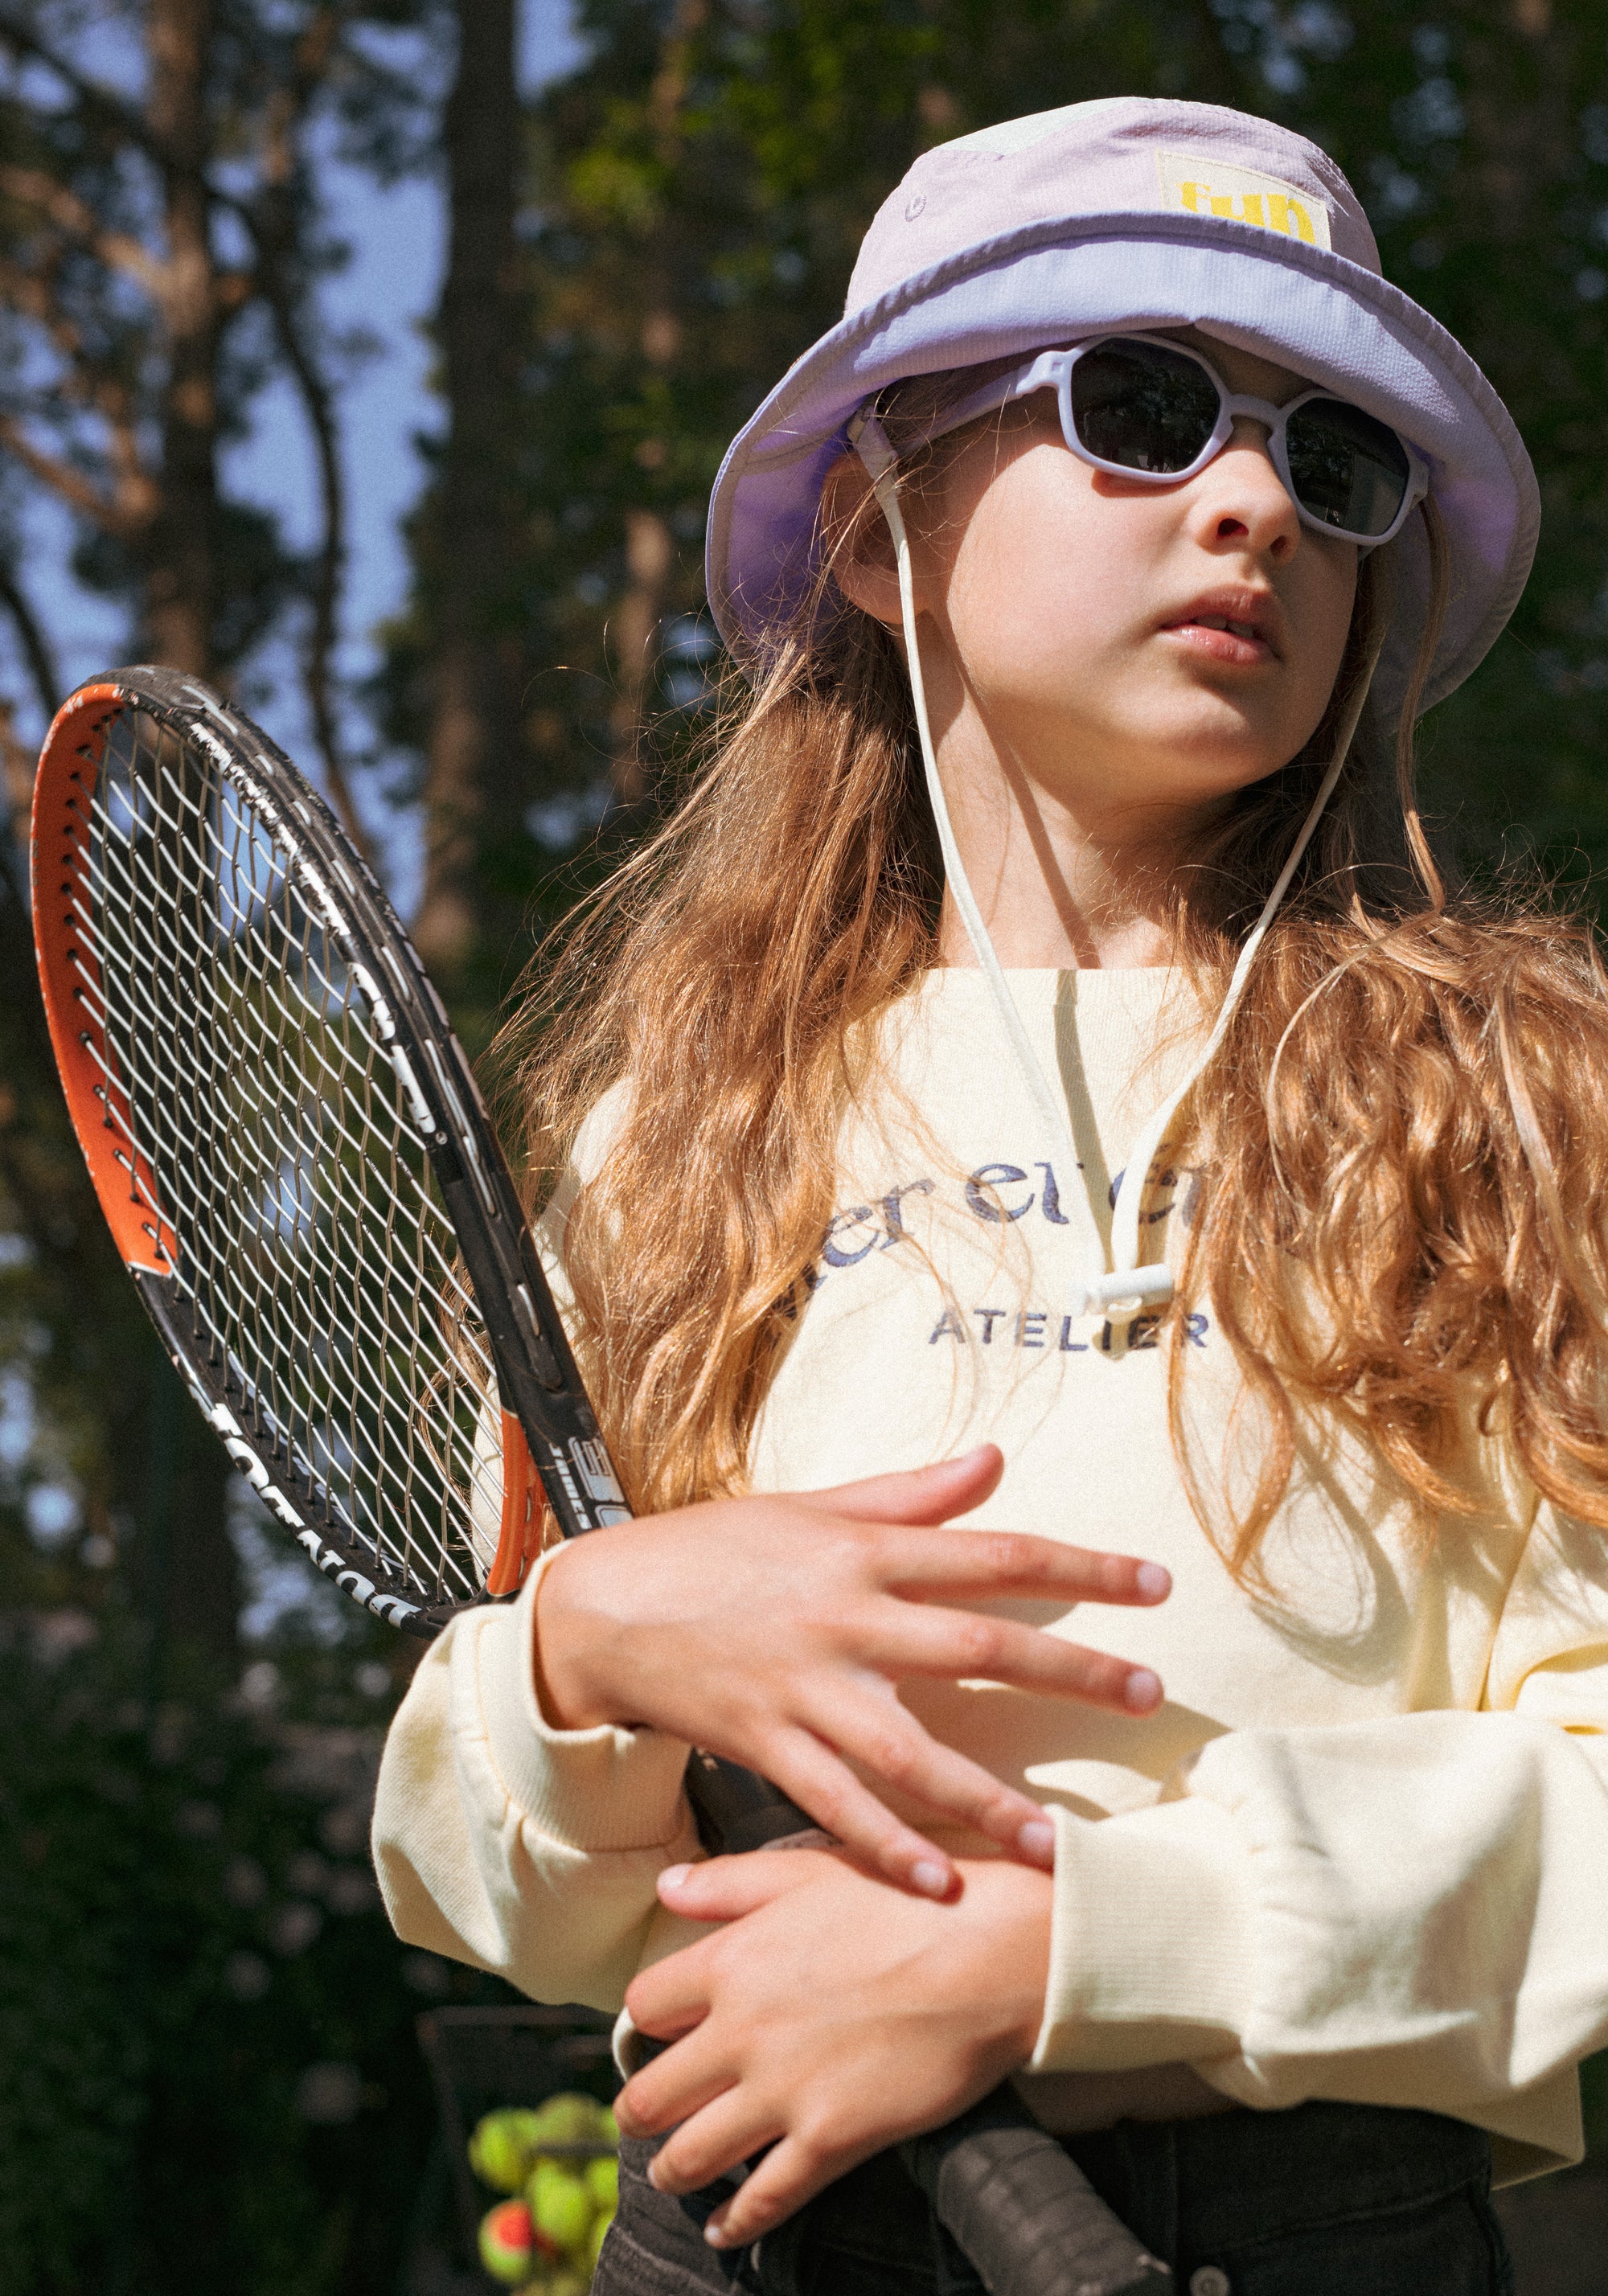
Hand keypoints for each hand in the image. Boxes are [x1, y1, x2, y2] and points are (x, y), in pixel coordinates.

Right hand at [536, 1443, 1167, 1894]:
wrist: (603, 1606)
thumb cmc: (714, 1550)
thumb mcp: (811, 1508)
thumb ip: (909, 1494)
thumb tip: (994, 1459)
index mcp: (862, 1550)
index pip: (992, 1552)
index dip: (1079, 1567)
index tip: (1154, 1583)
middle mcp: (844, 1616)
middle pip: (976, 1643)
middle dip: (1068, 1669)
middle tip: (1147, 1693)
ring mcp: (805, 1686)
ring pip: (911, 1748)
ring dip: (986, 1796)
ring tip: (1052, 1839)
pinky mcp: (765, 1742)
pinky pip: (834, 1803)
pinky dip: (885, 1843)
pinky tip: (937, 1880)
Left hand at [617, 1848, 1053, 2248]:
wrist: (992, 1953)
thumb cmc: (906, 1900)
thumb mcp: (810, 1871)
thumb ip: (730, 1884)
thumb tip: (665, 1890)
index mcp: (732, 1960)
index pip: (645, 2007)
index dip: (648, 2026)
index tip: (659, 2039)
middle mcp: (742, 2030)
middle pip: (650, 2094)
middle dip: (640, 2111)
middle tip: (646, 2118)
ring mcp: (784, 2091)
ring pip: (689, 2157)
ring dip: (670, 2171)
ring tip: (671, 2174)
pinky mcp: (831, 2139)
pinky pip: (762, 2200)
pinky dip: (733, 2223)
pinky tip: (722, 2229)